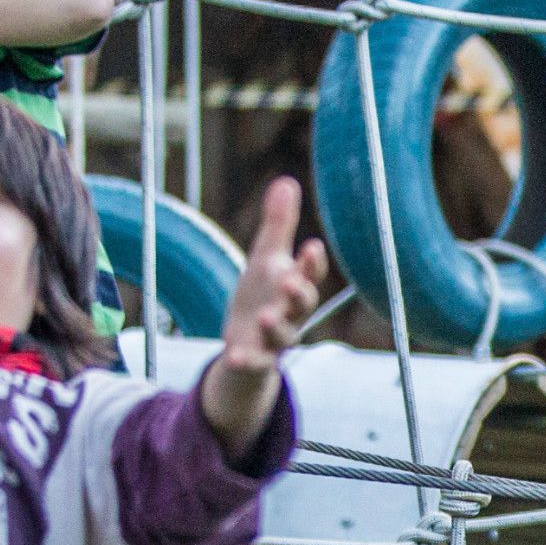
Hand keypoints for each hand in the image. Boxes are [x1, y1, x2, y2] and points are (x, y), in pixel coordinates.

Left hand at [199, 177, 329, 458]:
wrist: (248, 343)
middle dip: (299, 293)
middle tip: (291, 280)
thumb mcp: (267, 259)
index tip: (312, 246)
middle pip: (303, 304)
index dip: (312, 263)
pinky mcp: (256, 359)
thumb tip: (287, 182)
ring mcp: (274, 339)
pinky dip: (246, 361)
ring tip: (265, 316)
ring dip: (275, 325)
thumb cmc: (263, 295)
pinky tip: (233, 356)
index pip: (310, 273)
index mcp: (295, 285)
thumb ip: (278, 225)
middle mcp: (292, 313)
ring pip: (283, 334)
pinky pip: (255, 362)